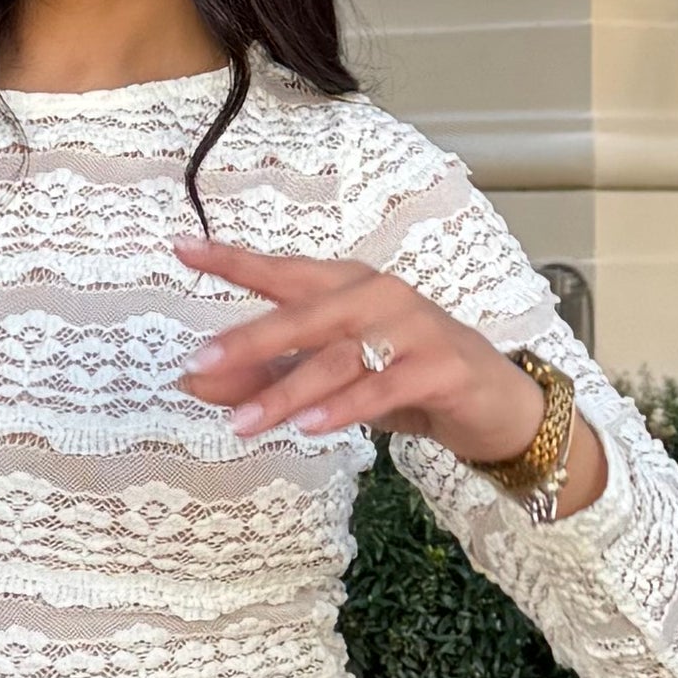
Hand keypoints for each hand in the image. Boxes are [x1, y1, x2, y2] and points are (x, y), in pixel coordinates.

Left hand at [179, 244, 605, 509]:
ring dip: (287, 392)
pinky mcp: (441, 367)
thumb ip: (265, 376)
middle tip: (200, 363)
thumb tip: (194, 380)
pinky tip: (312, 426)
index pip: (283, 271)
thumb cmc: (405, 380)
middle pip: (305, 313)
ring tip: (242, 424)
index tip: (183, 250)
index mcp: (348, 286)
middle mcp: (379, 296)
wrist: (494, 405)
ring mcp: (413, 328)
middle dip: (249, 339)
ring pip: (339, 357)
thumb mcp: (331, 379)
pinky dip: (346, 407)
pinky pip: (385, 386)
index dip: (234, 261)